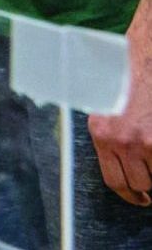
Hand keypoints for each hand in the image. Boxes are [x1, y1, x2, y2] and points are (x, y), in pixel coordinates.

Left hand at [88, 21, 151, 205]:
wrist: (147, 51)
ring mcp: (146, 140)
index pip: (114, 180)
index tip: (140, 198)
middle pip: (140, 183)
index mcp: (102, 133)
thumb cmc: (128, 72)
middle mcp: (122, 140)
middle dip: (150, 186)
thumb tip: (122, 160)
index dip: (130, 194)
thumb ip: (112, 133)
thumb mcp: (107, 104)